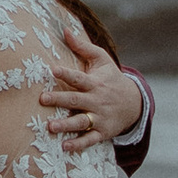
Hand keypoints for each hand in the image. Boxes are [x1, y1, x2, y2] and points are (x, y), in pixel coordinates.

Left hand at [43, 26, 148, 152]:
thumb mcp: (101, 60)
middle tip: (42, 99)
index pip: (79, 78)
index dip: (66, 73)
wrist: (134, 103)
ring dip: (66, 125)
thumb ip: (83, 47)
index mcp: (95, 82)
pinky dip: (78, 145)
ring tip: (50, 127)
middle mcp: (96, 100)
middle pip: (76, 100)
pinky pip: (90, 140)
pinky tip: (65, 147)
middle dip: (59, 100)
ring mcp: (100, 117)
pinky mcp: (102, 132)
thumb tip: (65, 30)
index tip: (53, 69)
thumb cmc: (111, 78)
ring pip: (81, 122)